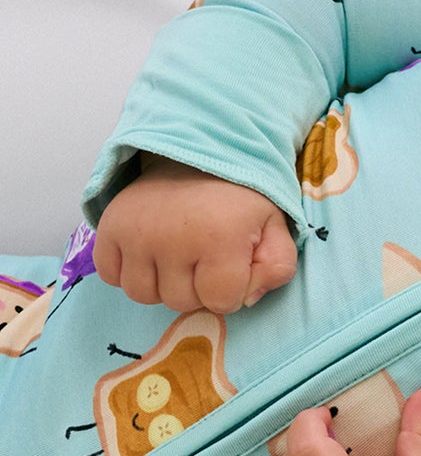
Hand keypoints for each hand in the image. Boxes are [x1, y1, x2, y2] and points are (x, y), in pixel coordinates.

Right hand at [95, 153, 298, 312]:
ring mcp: (135, 233)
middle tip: (204, 258)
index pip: (220, 302)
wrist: (197, 152)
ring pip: (143, 294)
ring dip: (162, 285)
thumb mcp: (275, 227)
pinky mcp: (108, 227)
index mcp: (219, 239)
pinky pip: (110, 276)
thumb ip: (276, 269)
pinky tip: (149, 255)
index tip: (232, 266)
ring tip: (177, 258)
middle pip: (180, 302)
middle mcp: (171, 238)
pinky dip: (127, 272)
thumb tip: (247, 299)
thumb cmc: (240, 197)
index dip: (231, 291)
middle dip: (197, 289)